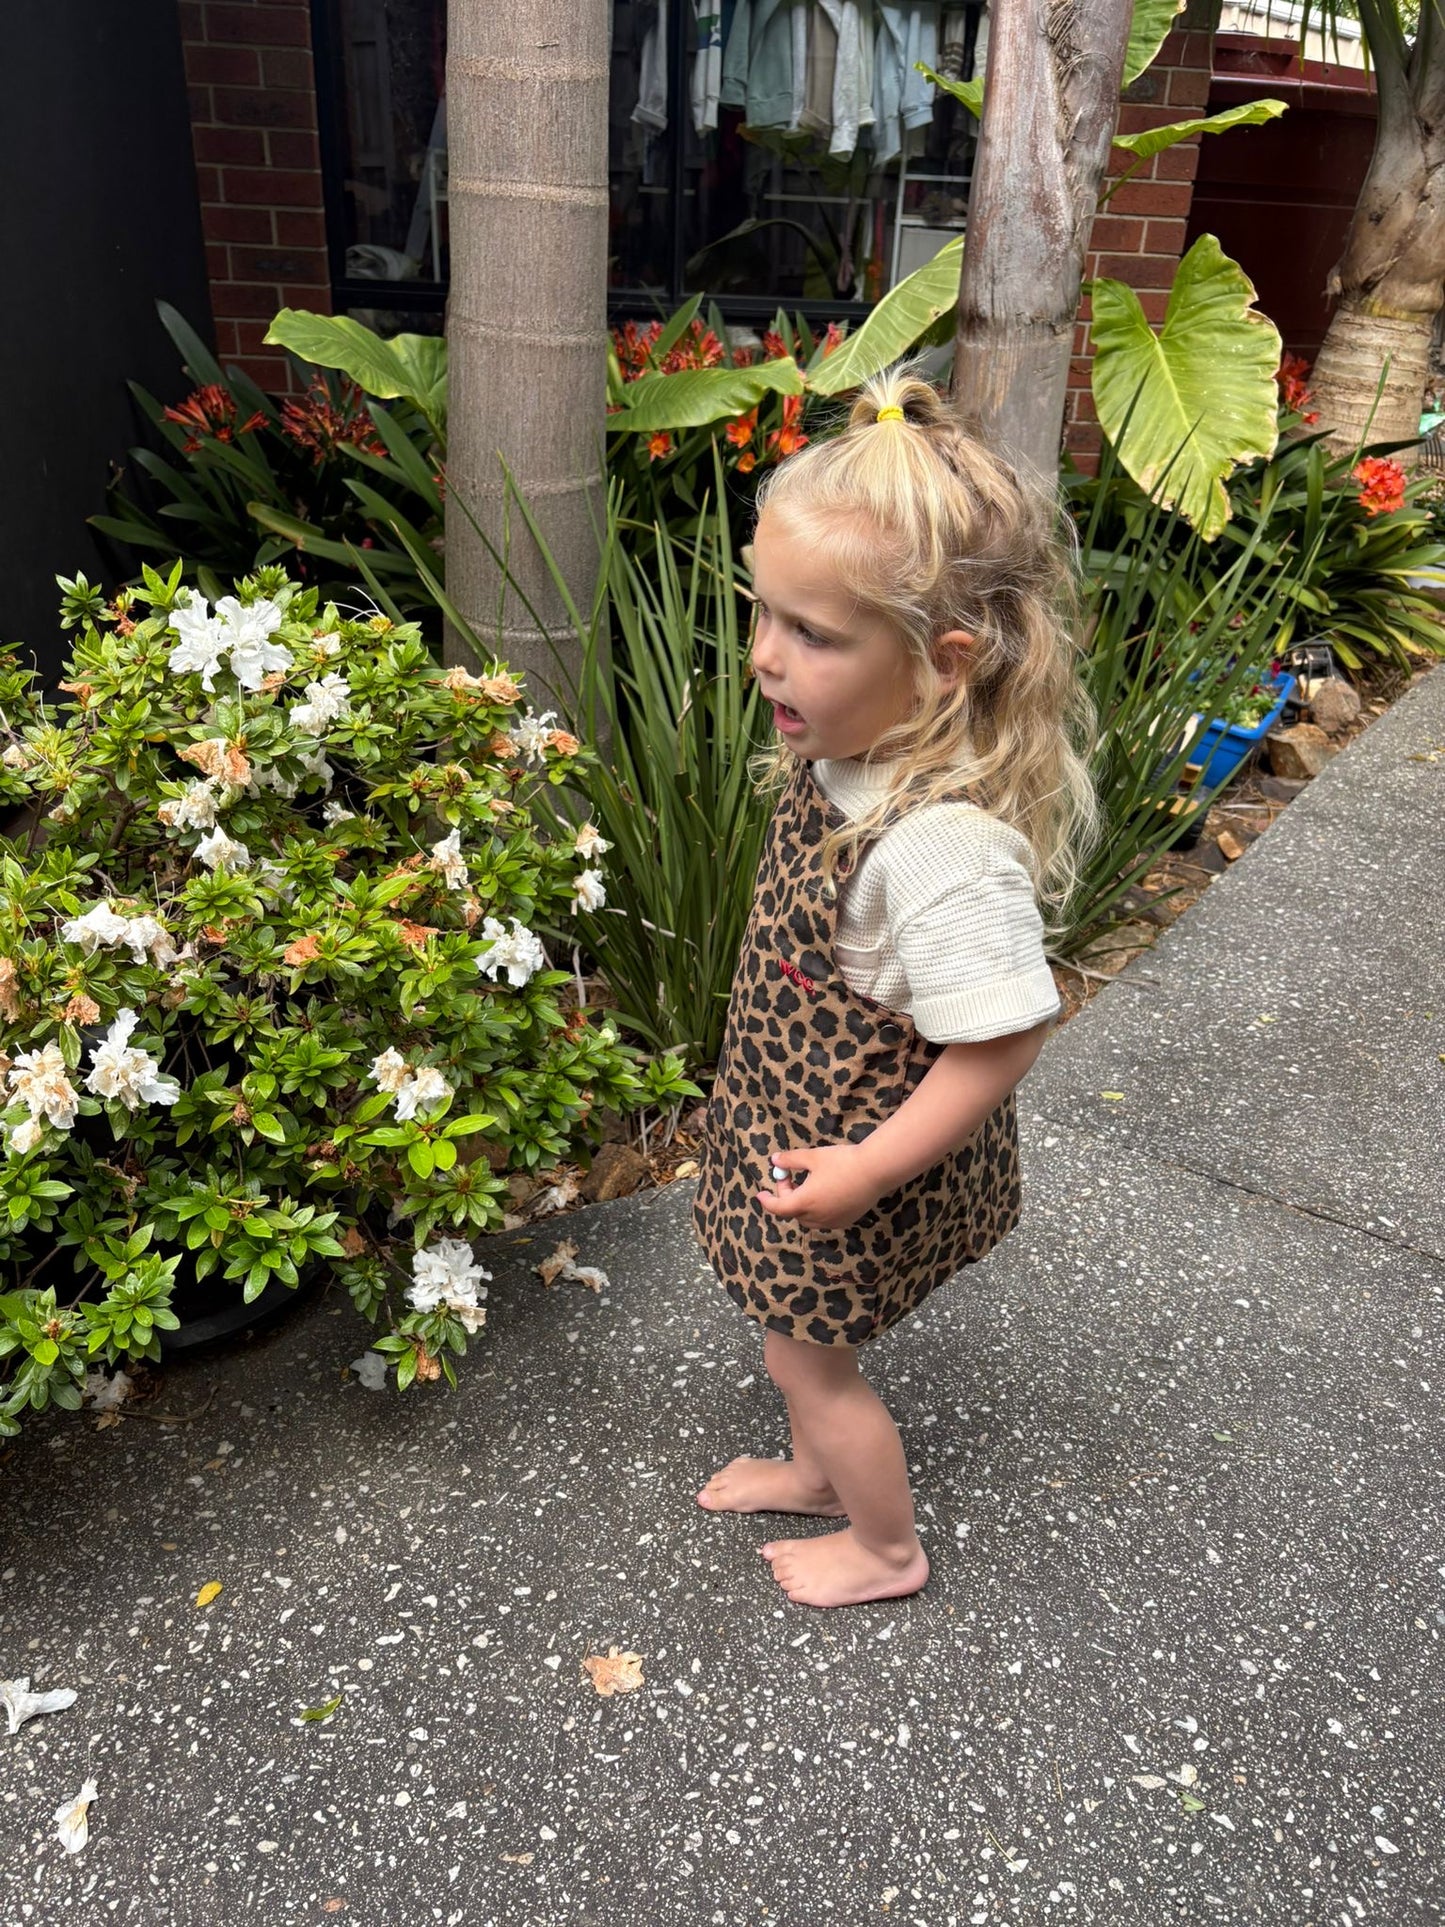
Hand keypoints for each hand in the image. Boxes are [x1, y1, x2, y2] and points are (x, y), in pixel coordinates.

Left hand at [757, 1144, 882, 1230]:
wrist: (875, 1171)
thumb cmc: (842, 1162)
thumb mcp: (812, 1157)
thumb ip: (791, 1160)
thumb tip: (775, 1159)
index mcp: (804, 1202)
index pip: (777, 1208)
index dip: (767, 1201)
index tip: (761, 1194)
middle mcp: (816, 1217)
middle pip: (792, 1212)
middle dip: (786, 1195)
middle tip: (789, 1175)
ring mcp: (832, 1221)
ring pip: (807, 1218)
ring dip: (801, 1204)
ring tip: (807, 1184)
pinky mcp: (845, 1220)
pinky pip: (823, 1220)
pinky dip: (816, 1210)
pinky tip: (824, 1192)